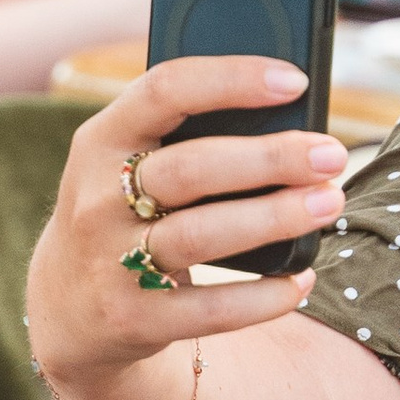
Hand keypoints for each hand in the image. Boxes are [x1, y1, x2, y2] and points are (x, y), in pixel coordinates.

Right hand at [25, 54, 348, 399]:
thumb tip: (292, 118)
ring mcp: (108, 262)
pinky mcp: (130, 319)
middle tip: (332, 155)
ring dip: (274, 217)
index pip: (164, 90)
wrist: (67, 308)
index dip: (231, 80)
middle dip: (270, 158)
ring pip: (201, 235)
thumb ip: (188, 136)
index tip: (296, 81)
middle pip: (191, 167)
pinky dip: (262, 296)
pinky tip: (302, 278)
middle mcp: (96, 198)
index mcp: (102, 140)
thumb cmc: (127, 212)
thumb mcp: (133, 163)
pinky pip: (208, 309)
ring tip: (329, 203)